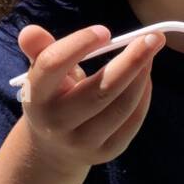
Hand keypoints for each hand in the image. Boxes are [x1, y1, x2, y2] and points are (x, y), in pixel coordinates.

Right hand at [16, 23, 161, 174]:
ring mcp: (83, 142)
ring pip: (122, 106)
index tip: (104, 31)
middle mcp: (56, 123)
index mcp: (35, 95)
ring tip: (152, 49)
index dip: (79, 44)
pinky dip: (144, 94)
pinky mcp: (106, 152)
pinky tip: (146, 75)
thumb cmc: (51, 97)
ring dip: (142, 75)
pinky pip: (132, 120)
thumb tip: (31, 32)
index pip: (53, 65)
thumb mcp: (41, 73)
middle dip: (131, 61)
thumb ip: (39, 50)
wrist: (53, 148)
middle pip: (100, 91)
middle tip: (153, 37)